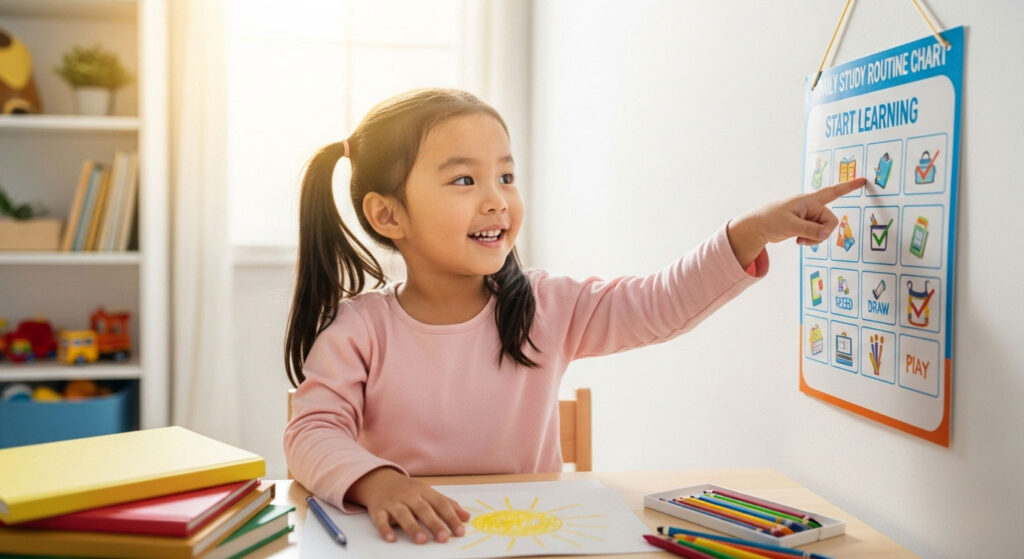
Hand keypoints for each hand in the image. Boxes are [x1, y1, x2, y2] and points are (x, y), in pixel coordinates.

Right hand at [346, 467, 469, 543]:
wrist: (379, 480)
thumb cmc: (408, 490)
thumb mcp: (428, 493)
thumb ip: (447, 505)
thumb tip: (466, 517)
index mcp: (424, 491)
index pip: (441, 504)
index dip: (451, 517)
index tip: (460, 531)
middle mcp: (409, 496)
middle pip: (423, 509)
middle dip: (434, 524)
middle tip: (444, 538)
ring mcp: (393, 502)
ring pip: (403, 514)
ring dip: (412, 527)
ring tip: (421, 540)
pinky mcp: (378, 509)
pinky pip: (381, 519)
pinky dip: (385, 528)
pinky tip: (391, 538)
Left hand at [727, 177, 865, 267]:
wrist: (757, 227)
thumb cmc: (770, 220)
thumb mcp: (790, 225)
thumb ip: (810, 230)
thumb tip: (826, 235)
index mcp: (809, 200)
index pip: (832, 192)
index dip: (848, 187)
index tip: (863, 180)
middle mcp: (811, 207)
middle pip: (831, 221)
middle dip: (822, 233)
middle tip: (804, 238)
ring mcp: (809, 217)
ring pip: (824, 230)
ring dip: (814, 238)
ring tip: (798, 239)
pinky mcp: (806, 225)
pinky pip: (817, 235)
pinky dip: (810, 240)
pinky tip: (798, 240)